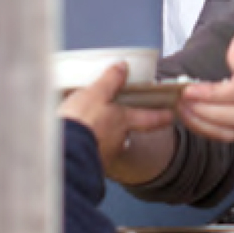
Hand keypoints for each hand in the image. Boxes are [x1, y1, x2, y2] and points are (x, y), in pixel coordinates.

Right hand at [59, 62, 174, 167]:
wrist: (63, 151)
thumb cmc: (80, 122)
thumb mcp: (95, 93)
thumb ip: (109, 81)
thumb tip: (122, 68)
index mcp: (123, 121)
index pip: (149, 118)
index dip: (160, 116)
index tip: (170, 116)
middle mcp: (117, 141)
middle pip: (125, 134)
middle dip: (121, 128)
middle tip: (113, 121)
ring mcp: (104, 155)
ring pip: (107, 144)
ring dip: (99, 137)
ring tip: (85, 128)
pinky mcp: (87, 164)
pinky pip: (89, 153)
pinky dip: (85, 145)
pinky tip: (74, 139)